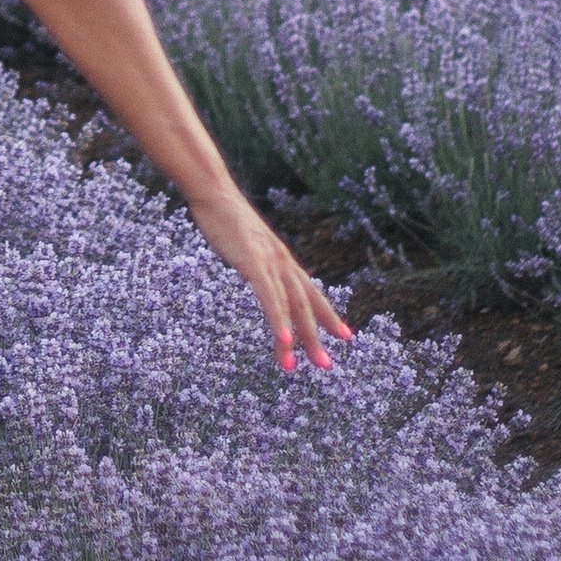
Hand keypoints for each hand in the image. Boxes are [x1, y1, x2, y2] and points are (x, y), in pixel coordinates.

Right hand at [191, 185, 354, 374]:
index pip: (312, 292)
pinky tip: (284, 341)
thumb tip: (258, 272)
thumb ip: (257, 260)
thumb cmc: (226, 218)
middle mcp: (283, 263)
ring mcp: (270, 262)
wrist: (215, 192)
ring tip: (292, 368)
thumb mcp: (247, 245)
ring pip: (291, 306)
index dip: (329, 315)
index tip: (345, 337)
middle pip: (306, 305)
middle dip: (316, 337)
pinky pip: (269, 297)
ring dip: (295, 338)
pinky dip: (278, 320)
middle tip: (325, 365)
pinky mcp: (253, 263)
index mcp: (283, 260)